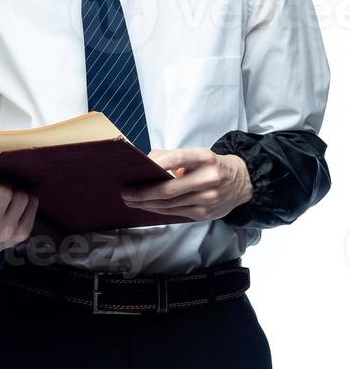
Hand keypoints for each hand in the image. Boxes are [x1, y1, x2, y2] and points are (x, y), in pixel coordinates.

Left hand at [120, 148, 253, 220]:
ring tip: (131, 200)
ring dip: (147, 204)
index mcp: (205, 158)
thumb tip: (144, 162)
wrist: (243, 182)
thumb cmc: (212, 165)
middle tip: (126, 193)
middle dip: (144, 193)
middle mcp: (208, 178)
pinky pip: (176, 213)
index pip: (177, 159)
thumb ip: (171, 156)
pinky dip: (159, 210)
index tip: (136, 169)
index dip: (156, 164)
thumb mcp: (197, 154)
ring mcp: (208, 199)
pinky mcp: (205, 214)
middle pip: (170, 189)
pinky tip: (147, 206)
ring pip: (170, 204)